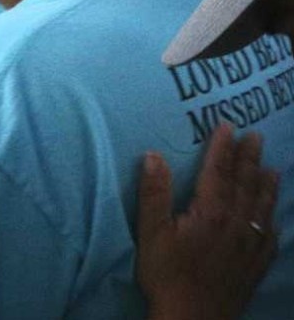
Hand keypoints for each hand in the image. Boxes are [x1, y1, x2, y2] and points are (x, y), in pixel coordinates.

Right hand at [136, 124, 278, 319]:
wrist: (192, 319)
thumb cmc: (166, 274)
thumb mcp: (151, 232)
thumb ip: (153, 193)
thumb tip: (153, 156)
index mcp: (211, 213)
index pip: (218, 172)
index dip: (223, 148)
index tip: (228, 126)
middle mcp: (237, 225)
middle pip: (245, 185)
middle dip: (249, 159)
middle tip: (256, 137)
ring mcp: (250, 247)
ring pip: (262, 208)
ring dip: (267, 185)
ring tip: (272, 168)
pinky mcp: (255, 267)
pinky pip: (271, 238)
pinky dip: (274, 221)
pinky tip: (275, 217)